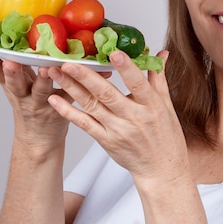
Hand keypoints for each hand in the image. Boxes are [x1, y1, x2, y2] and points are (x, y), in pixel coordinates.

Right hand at [0, 45, 111, 151]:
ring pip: (42, 91)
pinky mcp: (61, 109)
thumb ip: (13, 67)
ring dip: (44, 80)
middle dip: (12, 72)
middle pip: (15, 83)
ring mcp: (41, 104)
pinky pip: (72, 95)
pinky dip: (85, 83)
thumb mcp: (16, 88)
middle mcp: (24, 95)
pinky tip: (98, 72)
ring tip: (47, 69)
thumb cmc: (30, 107)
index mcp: (13, 86)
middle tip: (10, 63)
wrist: (40, 141)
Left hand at [47, 50, 189, 180]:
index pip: (138, 83)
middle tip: (68, 62)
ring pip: (91, 106)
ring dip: (71, 88)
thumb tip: (161, 53)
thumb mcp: (167, 105)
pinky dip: (69, 112)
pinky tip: (55, 99)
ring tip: (56, 73)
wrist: (161, 169)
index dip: (127, 68)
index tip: (114, 54)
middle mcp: (133, 117)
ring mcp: (117, 130)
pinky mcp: (106, 140)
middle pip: (107, 94)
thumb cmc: (166, 137)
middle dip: (86, 77)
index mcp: (151, 105)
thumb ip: (159, 77)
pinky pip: (84, 124)